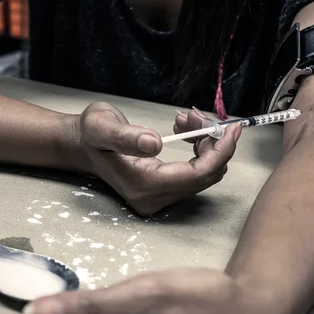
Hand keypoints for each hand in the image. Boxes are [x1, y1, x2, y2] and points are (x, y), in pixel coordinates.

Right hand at [76, 102, 240, 214]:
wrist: (81, 145)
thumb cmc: (90, 133)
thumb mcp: (101, 127)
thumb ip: (125, 136)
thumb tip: (154, 143)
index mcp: (142, 185)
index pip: (197, 174)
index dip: (220, 151)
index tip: (232, 127)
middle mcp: (153, 199)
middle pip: (205, 176)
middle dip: (212, 143)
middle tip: (197, 114)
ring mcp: (158, 198)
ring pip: (203, 174)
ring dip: (205, 144)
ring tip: (186, 119)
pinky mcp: (162, 192)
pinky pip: (195, 174)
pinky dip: (199, 150)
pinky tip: (186, 131)